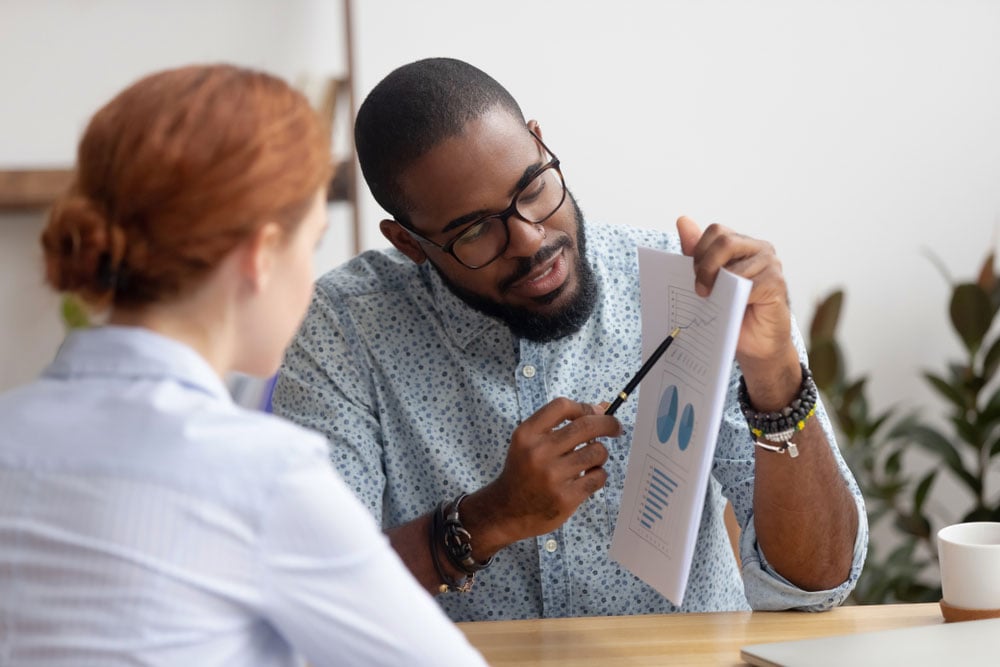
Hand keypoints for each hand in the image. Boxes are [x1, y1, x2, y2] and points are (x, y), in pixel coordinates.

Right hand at [467, 397, 621, 549]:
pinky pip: (598, 477)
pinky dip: (598, 474)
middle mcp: (538, 453)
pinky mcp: (566, 498)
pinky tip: (588, 477)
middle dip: (608, 424)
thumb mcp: (529, 442)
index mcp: (527, 434)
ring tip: (591, 460)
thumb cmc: (524, 471)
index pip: (562, 407)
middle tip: (615, 428)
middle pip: (585, 426)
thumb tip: (602, 408)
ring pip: (597, 452)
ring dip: (600, 454)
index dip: (584, 407)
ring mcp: (552, 476)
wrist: (506, 510)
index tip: (596, 412)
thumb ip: (560, 425)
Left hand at [676, 216, 800, 407]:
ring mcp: (770, 264)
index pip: (716, 232)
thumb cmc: (731, 312)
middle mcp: (759, 249)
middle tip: (700, 289)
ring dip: (718, 285)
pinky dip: (735, 297)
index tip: (693, 274)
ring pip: (735, 264)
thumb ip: (697, 253)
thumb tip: (683, 220)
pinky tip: (736, 307)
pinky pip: (749, 284)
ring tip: (715, 301)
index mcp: (741, 244)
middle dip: (705, 266)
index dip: (699, 251)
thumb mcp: (708, 281)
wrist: (755, 346)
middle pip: (725, 241)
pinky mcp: (776, 283)